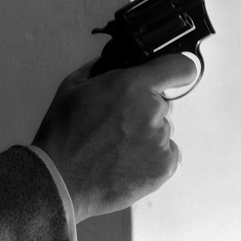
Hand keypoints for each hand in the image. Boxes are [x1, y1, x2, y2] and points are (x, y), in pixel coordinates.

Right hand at [32, 54, 195, 221]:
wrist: (62, 178)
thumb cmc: (65, 133)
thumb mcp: (73, 85)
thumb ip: (99, 68)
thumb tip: (111, 62)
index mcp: (132, 85)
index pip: (179, 67)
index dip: (177, 68)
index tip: (173, 73)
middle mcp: (151, 110)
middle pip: (162, 101)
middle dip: (143, 106)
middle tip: (117, 120)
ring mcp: (160, 140)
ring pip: (161, 127)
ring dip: (145, 132)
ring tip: (116, 144)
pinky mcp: (164, 167)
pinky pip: (166, 151)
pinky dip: (150, 154)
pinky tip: (125, 158)